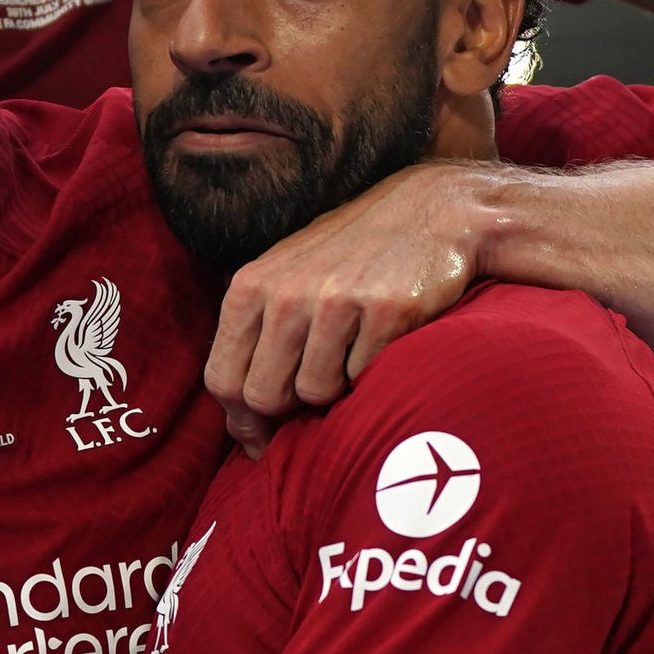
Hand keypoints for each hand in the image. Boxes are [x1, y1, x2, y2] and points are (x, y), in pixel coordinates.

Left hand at [208, 162, 494, 451]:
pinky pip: (365, 377)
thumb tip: (241, 423)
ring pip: (315, 393)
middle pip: (263, 396)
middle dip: (287, 414)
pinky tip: (384, 340)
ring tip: (353, 356)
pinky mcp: (387, 311)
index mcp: (251, 285)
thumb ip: (257, 336)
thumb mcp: (287, 277)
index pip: (222, 378)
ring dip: (336, 390)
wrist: (431, 210)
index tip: (260, 444)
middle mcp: (287, 292)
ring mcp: (337, 301)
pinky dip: (374, 372)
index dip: (241, 422)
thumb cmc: (353, 255)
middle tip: (313, 409)